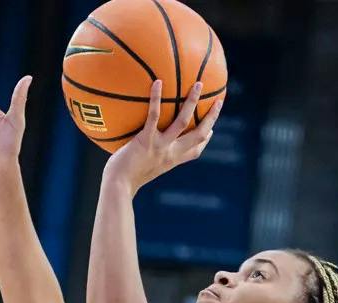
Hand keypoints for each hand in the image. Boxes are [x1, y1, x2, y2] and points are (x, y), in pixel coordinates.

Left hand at [103, 81, 222, 193]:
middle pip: (199, 134)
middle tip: (219, 101)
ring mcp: (160, 146)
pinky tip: (158, 82)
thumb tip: (138, 146)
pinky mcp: (146, 140)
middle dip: (211, 118)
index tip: (211, 129)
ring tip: (199, 84)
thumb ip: (145, 157)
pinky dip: (156, 98)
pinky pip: (154, 115)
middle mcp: (171, 153)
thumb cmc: (124, 179)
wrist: (119, 186)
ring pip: (183, 122)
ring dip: (193, 102)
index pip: (195, 151)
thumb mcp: (141, 169)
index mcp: (171, 160)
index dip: (206, 139)